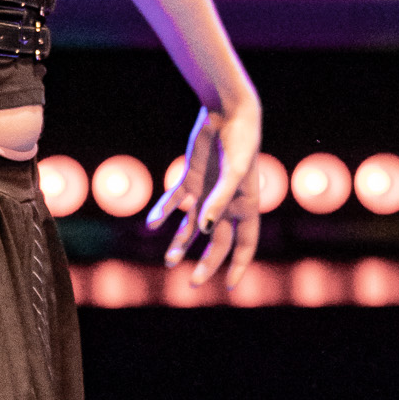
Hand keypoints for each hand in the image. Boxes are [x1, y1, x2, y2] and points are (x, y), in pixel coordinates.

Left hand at [145, 91, 263, 288]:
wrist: (227, 114)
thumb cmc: (240, 142)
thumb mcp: (233, 173)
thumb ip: (219, 201)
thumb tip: (205, 230)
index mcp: (246, 205)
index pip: (245, 243)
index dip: (239, 265)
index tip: (229, 285)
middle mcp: (225, 204)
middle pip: (216, 242)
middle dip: (206, 263)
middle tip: (192, 283)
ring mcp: (205, 193)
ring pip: (191, 227)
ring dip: (180, 243)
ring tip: (169, 262)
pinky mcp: (189, 180)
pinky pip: (174, 202)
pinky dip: (163, 213)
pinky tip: (152, 224)